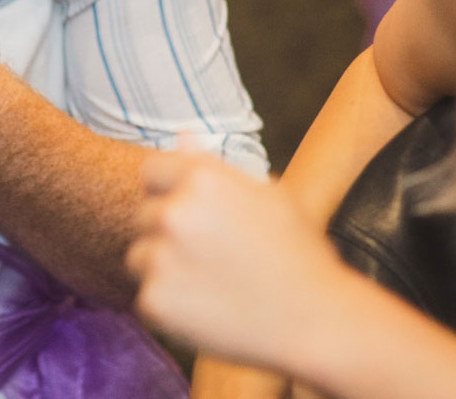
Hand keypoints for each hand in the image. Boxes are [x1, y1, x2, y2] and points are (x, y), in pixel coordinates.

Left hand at [129, 139, 347, 375]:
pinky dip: (168, 305)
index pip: (152, 171)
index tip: (194, 217)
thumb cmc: (298, 254)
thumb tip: (182, 133)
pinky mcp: (155, 301)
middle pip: (143, 215)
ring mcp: (161, 259)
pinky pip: (146, 296)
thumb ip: (215, 165)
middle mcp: (175, 214)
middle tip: (211, 257)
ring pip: (139, 256)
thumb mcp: (267, 195)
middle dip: (167, 232)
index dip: (170, 193)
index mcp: (201, 180)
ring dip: (162, 268)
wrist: (316, 322)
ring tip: (210, 282)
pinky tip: (207, 308)